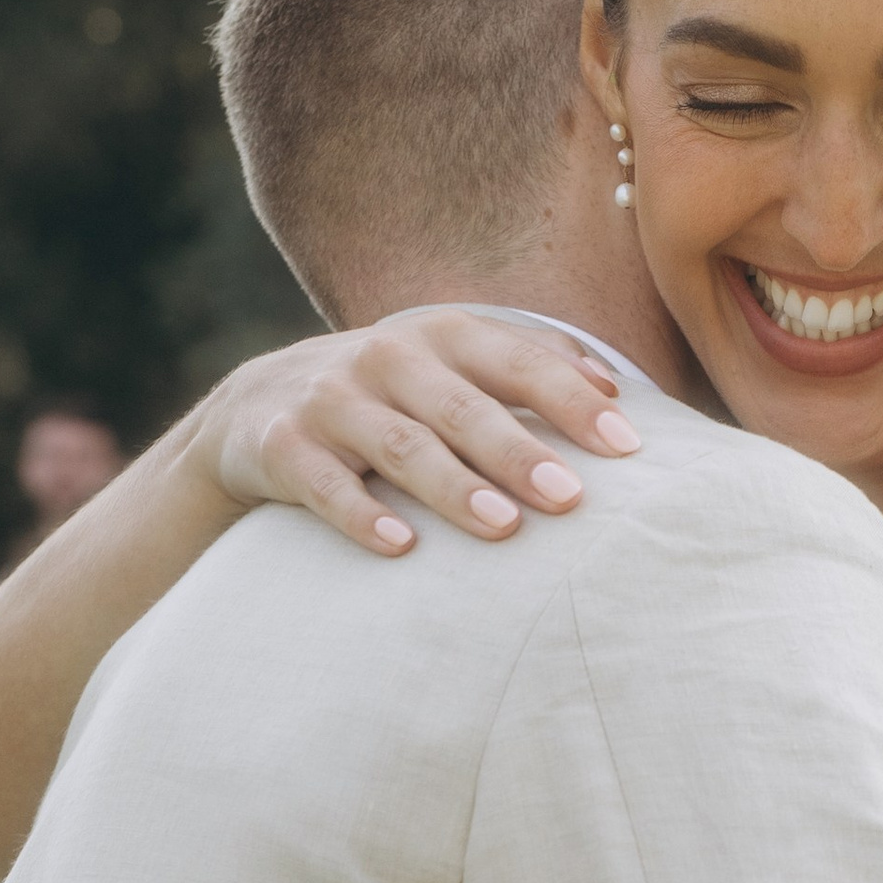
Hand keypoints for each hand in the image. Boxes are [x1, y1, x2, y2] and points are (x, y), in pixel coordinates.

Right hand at [196, 313, 643, 558]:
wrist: (256, 406)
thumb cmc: (390, 394)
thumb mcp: (450, 364)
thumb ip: (527, 366)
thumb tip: (615, 389)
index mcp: (443, 335)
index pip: (519, 364)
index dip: (571, 402)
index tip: (627, 448)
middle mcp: (388, 357)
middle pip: (464, 408)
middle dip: (518, 452)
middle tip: (570, 498)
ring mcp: (332, 400)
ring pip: (401, 445)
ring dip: (453, 486)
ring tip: (502, 526)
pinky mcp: (282, 446)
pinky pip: (325, 485)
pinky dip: (362, 515)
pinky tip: (401, 547)